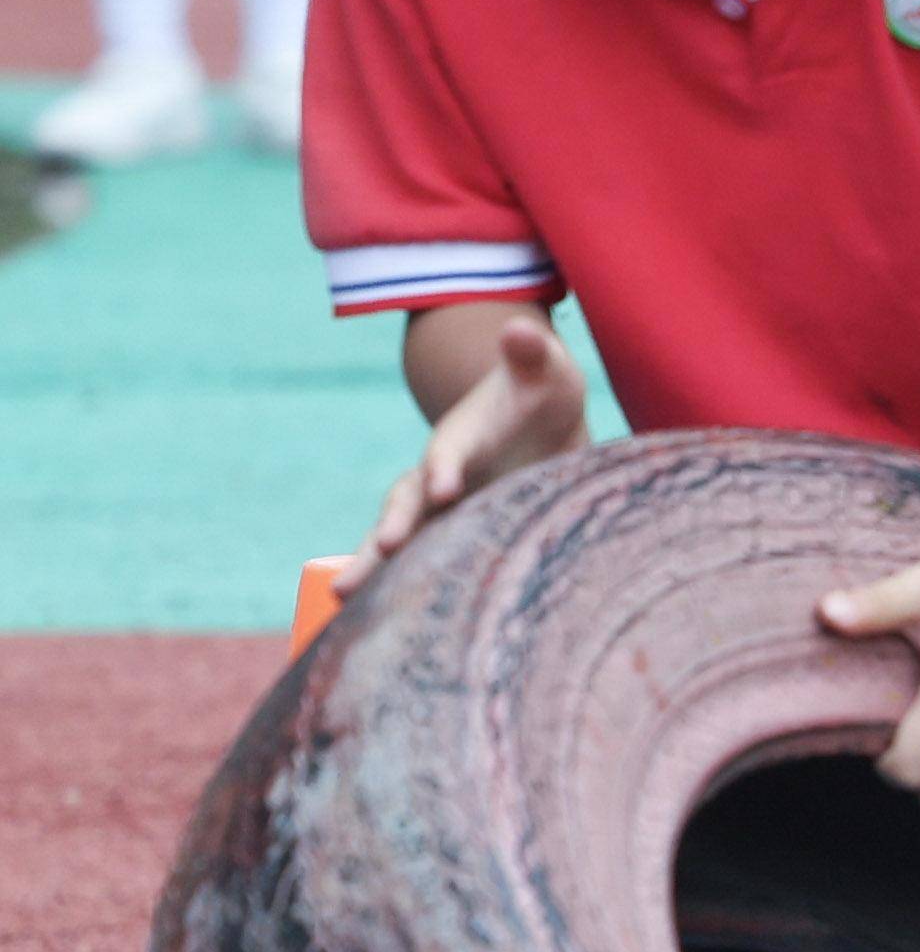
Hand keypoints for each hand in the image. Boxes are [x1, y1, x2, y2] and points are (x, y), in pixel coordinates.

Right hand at [351, 320, 590, 582]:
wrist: (538, 418)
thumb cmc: (540, 390)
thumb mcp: (543, 368)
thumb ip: (530, 352)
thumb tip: (521, 329)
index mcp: (462, 436)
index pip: (448, 453)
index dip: (444, 467)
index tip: (447, 488)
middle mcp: (439, 475)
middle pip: (406, 502)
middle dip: (392, 526)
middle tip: (380, 551)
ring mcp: (442, 508)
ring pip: (401, 539)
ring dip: (375, 566)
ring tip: (342, 600)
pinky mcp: (458, 532)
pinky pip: (422, 563)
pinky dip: (401, 588)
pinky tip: (377, 623)